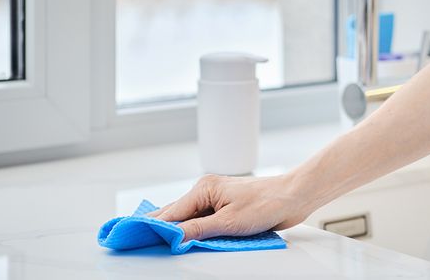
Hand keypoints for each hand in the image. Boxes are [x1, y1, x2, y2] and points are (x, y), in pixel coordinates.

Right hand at [147, 174, 307, 241]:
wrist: (292, 196)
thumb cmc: (266, 202)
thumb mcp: (228, 222)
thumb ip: (198, 230)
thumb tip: (173, 237)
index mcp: (203, 188)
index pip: (171, 212)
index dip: (154, 226)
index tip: (136, 236)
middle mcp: (207, 191)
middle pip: (176, 213)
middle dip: (160, 226)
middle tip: (138, 238)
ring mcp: (216, 199)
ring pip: (189, 217)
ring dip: (178, 229)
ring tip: (156, 240)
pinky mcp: (226, 208)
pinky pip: (203, 220)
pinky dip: (193, 229)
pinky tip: (185, 238)